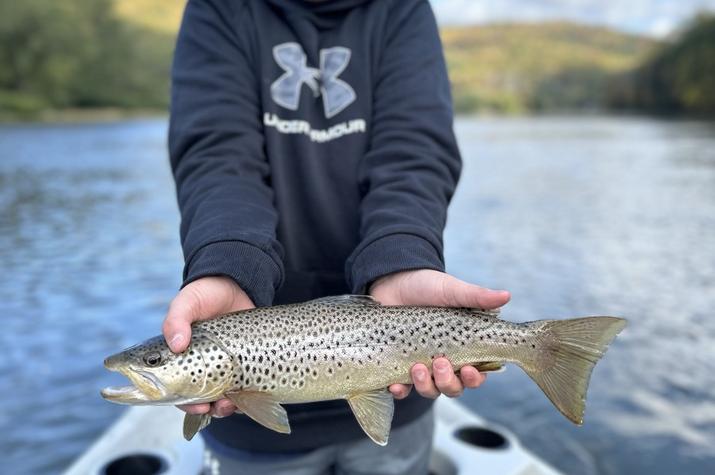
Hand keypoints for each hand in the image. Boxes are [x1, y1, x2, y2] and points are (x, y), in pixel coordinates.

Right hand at [162, 276, 253, 417]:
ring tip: (229, 404)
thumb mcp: (187, 302)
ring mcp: (221, 367)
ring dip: (222, 408)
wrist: (237, 285)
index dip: (182, 402)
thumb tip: (176, 344)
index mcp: (177, 357)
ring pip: (218, 399)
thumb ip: (177, 319)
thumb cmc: (205, 294)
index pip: (172, 389)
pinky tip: (244, 397)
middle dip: (202, 408)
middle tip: (210, 408)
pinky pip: (240, 390)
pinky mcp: (242, 364)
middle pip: (195, 399)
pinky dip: (241, 399)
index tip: (195, 406)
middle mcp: (197, 366)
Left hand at [369, 269, 509, 399]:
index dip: (475, 378)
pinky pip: (401, 388)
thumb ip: (477, 296)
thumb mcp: (452, 290)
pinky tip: (396, 385)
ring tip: (418, 368)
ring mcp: (421, 365)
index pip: (476, 374)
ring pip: (430, 390)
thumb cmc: (428, 286)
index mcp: (463, 347)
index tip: (468, 369)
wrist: (393, 280)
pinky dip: (400, 390)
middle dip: (449, 382)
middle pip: (453, 387)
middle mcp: (444, 361)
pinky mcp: (398, 365)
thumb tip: (506, 296)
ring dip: (426, 386)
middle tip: (441, 363)